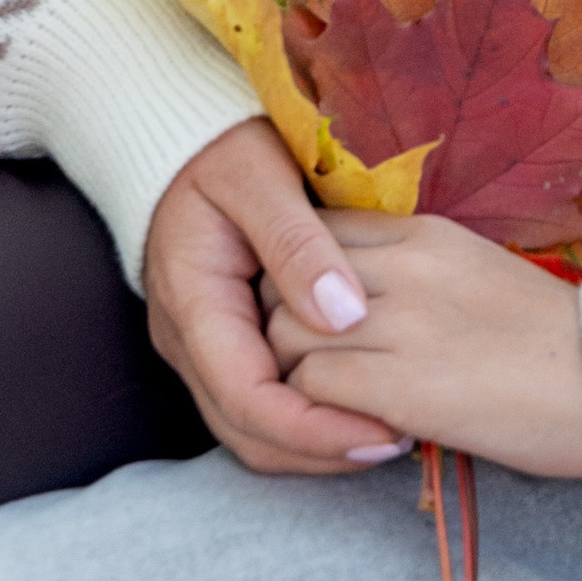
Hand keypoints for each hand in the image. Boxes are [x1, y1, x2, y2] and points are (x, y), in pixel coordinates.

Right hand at [143, 118, 406, 475]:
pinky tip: (361, 400)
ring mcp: (205, 345)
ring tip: (389, 430)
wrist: (182, 130)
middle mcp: (190, 341)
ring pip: (253, 428)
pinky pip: (262, 402)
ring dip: (316, 442)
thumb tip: (345, 317)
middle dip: (320, 450)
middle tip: (399, 440)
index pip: (247, 400)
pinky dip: (309, 415)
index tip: (379, 433)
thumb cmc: (221, 145)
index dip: (313, 429)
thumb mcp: (259, 177)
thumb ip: (298, 245)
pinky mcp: (227, 339)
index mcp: (192, 304)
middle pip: (248, 432)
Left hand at [269, 215, 581, 480]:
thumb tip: (355, 297)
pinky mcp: (402, 386)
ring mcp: (402, 323)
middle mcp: (405, 266)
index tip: (314, 318)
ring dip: (296, 376)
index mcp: (426, 231)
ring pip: (283, 335)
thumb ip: (414, 272)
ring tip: (339, 404)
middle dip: (282, 328)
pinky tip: (369, 430)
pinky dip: (321, 417)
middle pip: (283, 280)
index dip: (297, 278)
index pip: (314, 231)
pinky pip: (311, 388)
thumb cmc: (556, 337)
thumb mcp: (477, 271)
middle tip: (314, 368)